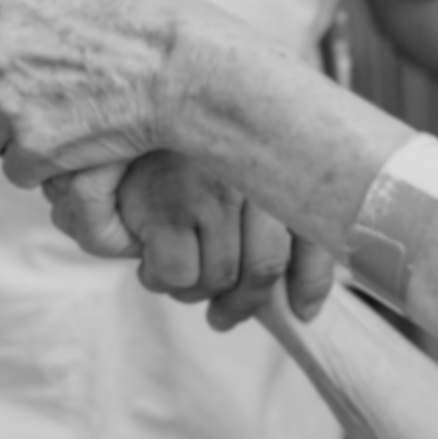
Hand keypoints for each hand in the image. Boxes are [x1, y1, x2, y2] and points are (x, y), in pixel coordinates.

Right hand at [117, 152, 334, 328]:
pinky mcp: (166, 205)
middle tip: (223, 315)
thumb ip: (273, 239)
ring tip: (178, 268)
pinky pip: (179, 274)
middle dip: (243, 305)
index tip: (301, 312)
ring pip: (219, 277)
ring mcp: (209, 191)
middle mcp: (249, 177)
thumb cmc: (182, 165)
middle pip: (264, 268)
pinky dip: (162, 280)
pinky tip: (151, 259)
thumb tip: (298, 313)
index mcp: (276, 171)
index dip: (310, 286)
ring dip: (194, 290)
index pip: (313, 239)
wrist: (124, 123)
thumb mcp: (235, 186)